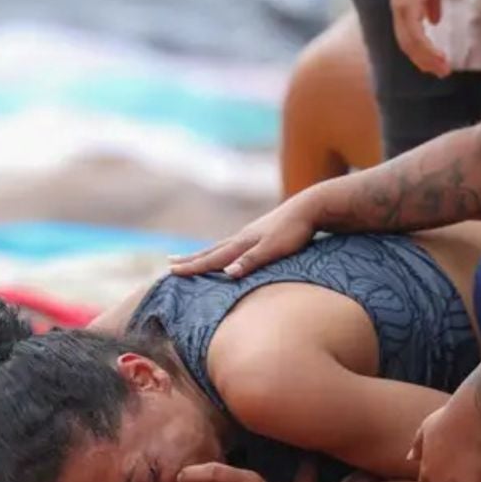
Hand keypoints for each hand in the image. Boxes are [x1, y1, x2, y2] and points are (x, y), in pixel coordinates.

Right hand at [169, 195, 316, 277]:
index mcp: (241, 243)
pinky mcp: (259, 234)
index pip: (212, 258)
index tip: (171, 272)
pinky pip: (232, 245)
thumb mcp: (273, 249)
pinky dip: (220, 250)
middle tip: (170, 264)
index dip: (192, 267)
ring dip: (203, 254)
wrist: (310, 207)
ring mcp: (249, 234)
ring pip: (219, 247)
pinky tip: (224, 252)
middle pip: (210, 251)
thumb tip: (227, 273)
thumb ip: (251, 261)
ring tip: (190, 257)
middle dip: (190, 260)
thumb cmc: (294, 231)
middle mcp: (241, 238)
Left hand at [391, 0, 450, 77]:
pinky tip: (439, 56)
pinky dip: (427, 49)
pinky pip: (416, 35)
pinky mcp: (408, 6)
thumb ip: (430, 4)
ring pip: (411, 44)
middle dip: (424, 61)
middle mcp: (398, 10)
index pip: (407, 36)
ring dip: (428, 59)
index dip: (419, 51)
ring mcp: (401, 9)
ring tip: (443, 69)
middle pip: (407, 44)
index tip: (433, 63)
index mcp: (402, 6)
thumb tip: (434, 21)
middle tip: (440, 72)